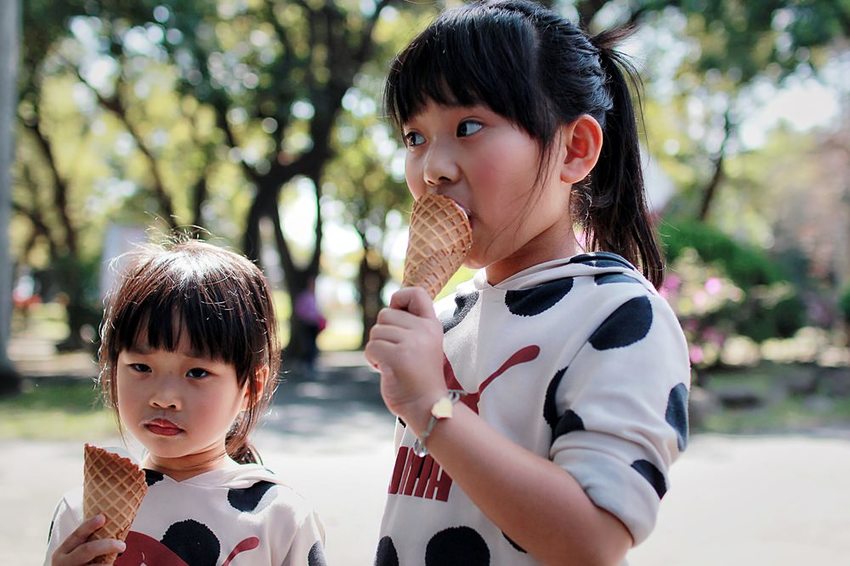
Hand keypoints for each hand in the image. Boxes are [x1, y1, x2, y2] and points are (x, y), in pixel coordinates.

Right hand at [51, 514, 125, 565]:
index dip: (89, 525)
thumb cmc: (73, 564)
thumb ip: (85, 542)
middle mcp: (65, 562)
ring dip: (108, 563)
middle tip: (122, 545)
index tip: (102, 518)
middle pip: (88, 549)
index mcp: (62, 552)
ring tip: (111, 562)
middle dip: (108, 545)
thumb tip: (110, 527)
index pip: (77, 535)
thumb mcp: (72, 553)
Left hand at [364, 287, 447, 431]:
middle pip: (385, 314)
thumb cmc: (419, 378)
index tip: (397, 314)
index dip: (399, 298)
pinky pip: (371, 348)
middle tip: (396, 354)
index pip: (416, 293)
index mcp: (432, 325)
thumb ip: (409, 327)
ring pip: (376, 332)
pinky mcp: (398, 356)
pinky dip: (373, 360)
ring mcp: (412, 343)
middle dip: (382, 334)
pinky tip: (387, 371)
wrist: (427, 407)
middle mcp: (424, 330)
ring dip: (377, 349)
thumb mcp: (422, 345)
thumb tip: (388, 309)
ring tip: (393, 364)